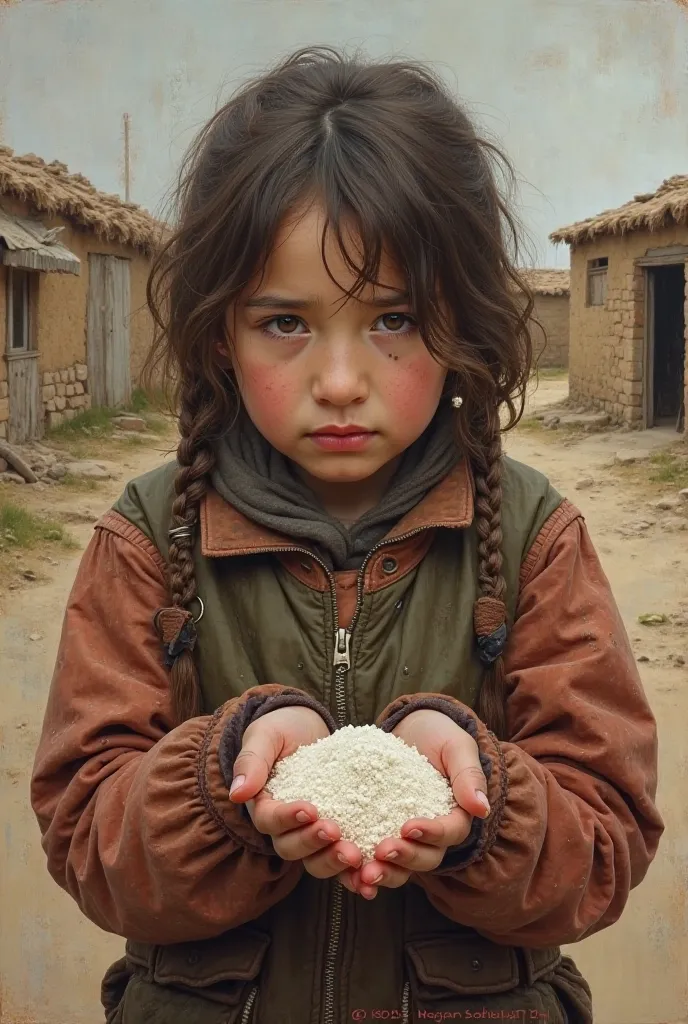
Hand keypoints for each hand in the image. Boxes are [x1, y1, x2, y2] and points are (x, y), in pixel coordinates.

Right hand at [228, 706, 362, 876]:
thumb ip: (251, 761)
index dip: (288, 819)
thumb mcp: (265, 736)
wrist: (307, 728)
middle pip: (291, 848)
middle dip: (312, 843)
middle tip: (335, 832)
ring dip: (333, 862)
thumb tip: (237, 793)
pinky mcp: (337, 837)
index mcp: (264, 806)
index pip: (270, 820)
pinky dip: (355, 872)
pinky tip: (372, 874)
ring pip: (316, 861)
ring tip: (355, 854)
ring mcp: (310, 835)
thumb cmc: (281, 730)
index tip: (310, 809)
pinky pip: (342, 860)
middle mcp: (285, 828)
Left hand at [341, 709, 488, 899]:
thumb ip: (468, 774)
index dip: (432, 834)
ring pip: (400, 867)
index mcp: (455, 815)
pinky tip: (347, 871)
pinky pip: (373, 858)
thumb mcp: (456, 747)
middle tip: (382, 851)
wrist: (411, 729)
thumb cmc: (438, 735)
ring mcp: (406, 838)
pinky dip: (361, 870)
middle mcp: (432, 835)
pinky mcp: (379, 834)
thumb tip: (481, 808)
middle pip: (426, 858)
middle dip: (405, 858)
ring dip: (384, 872)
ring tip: (363, 871)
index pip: (450, 832)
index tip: (409, 827)